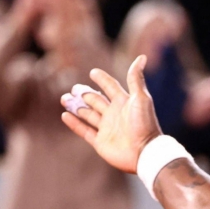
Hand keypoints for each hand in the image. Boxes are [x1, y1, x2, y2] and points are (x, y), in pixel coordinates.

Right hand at [60, 56, 161, 173]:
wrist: (144, 152)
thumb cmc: (144, 123)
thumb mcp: (141, 97)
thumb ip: (136, 78)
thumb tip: (142, 56)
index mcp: (124, 102)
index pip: (111, 87)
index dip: (103, 79)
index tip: (94, 72)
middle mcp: (115, 114)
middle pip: (96, 100)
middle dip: (85, 94)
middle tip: (74, 88)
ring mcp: (107, 128)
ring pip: (88, 114)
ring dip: (76, 107)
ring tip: (65, 98)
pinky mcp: (101, 142)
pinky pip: (84, 131)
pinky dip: (75, 123)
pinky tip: (65, 115)